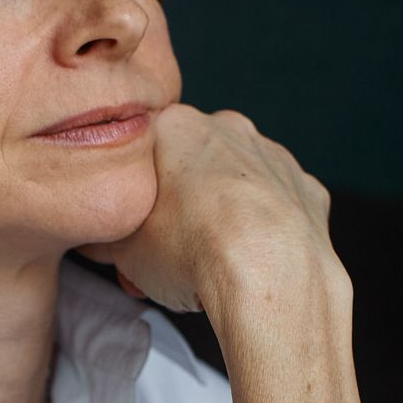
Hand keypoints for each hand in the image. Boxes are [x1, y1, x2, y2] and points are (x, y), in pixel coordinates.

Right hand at [76, 103, 342, 323]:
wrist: (268, 275)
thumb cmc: (190, 251)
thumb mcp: (121, 250)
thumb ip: (104, 238)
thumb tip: (96, 244)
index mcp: (175, 127)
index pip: (140, 154)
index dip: (130, 201)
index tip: (129, 238)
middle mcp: (228, 128)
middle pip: (191, 165)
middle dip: (177, 207)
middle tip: (165, 257)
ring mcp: (273, 156)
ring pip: (236, 184)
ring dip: (220, 217)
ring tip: (210, 267)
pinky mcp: (307, 189)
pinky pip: (276, 207)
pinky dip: (263, 231)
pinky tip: (251, 264)